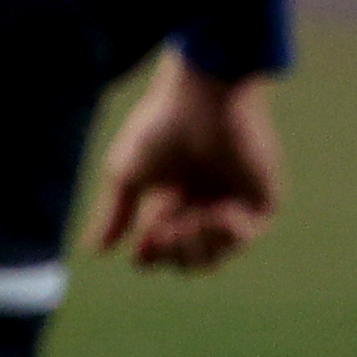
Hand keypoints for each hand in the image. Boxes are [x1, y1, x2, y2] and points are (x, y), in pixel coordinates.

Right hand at [90, 52, 283, 272]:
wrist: (202, 98)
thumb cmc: (161, 126)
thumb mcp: (127, 176)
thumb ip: (115, 213)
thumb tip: (96, 250)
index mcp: (173, 197)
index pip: (163, 247)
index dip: (152, 256)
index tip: (141, 251)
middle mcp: (204, 202)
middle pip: (188, 259)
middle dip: (172, 251)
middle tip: (164, 230)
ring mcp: (234, 201)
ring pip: (215, 253)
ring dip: (195, 245)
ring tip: (188, 221)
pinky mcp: (261, 196)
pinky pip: (245, 236)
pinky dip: (225, 233)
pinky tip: (215, 212)